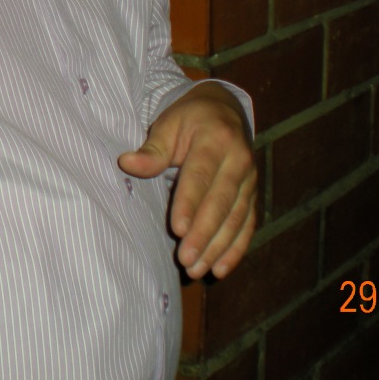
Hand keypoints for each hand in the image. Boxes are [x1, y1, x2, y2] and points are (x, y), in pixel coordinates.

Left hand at [118, 83, 255, 279]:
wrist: (225, 110)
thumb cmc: (189, 120)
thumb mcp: (169, 124)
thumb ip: (152, 149)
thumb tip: (126, 163)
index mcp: (216, 139)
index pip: (201, 175)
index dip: (189, 203)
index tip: (177, 228)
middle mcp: (239, 161)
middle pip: (221, 202)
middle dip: (204, 233)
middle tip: (186, 259)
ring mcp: (249, 180)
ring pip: (236, 219)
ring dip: (217, 247)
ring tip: (197, 269)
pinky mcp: (252, 195)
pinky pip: (247, 225)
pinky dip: (236, 249)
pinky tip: (221, 268)